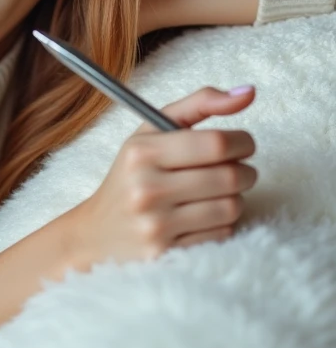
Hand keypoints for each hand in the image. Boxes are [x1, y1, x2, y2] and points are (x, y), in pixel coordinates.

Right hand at [69, 85, 256, 266]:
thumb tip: (249, 92)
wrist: (96, 235)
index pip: (216, 143)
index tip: (242, 144)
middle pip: (229, 176)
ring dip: (236, 198)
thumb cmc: (132, 175)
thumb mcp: (152, 132)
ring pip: (231, 207)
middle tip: (238, 169)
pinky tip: (206, 216)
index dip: (242, 142)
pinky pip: (222, 234)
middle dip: (245, 171)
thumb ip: (199, 105)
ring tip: (221, 192)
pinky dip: (224, 223)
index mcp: (142, 152)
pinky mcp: (167, 254)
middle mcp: (147, 188)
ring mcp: (156, 226)